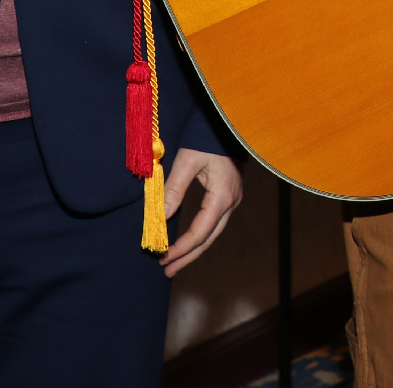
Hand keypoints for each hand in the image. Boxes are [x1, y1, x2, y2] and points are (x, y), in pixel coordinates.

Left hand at [160, 149, 242, 276]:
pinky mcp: (229, 194)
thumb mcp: (188, 161)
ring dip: (193, 248)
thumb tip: (160, 218)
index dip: (181, 248)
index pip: (200, 232)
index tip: (163, 257)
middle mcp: (231, 202)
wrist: (229, 121)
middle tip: (167, 270)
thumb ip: (173, 190)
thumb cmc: (207, 137)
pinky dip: (199, 234)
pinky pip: (213, 222)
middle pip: (209, 238)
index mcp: (222, 196)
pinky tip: (187, 240)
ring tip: (174, 262)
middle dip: (187, 256)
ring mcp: (232, 199)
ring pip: (212, 232)